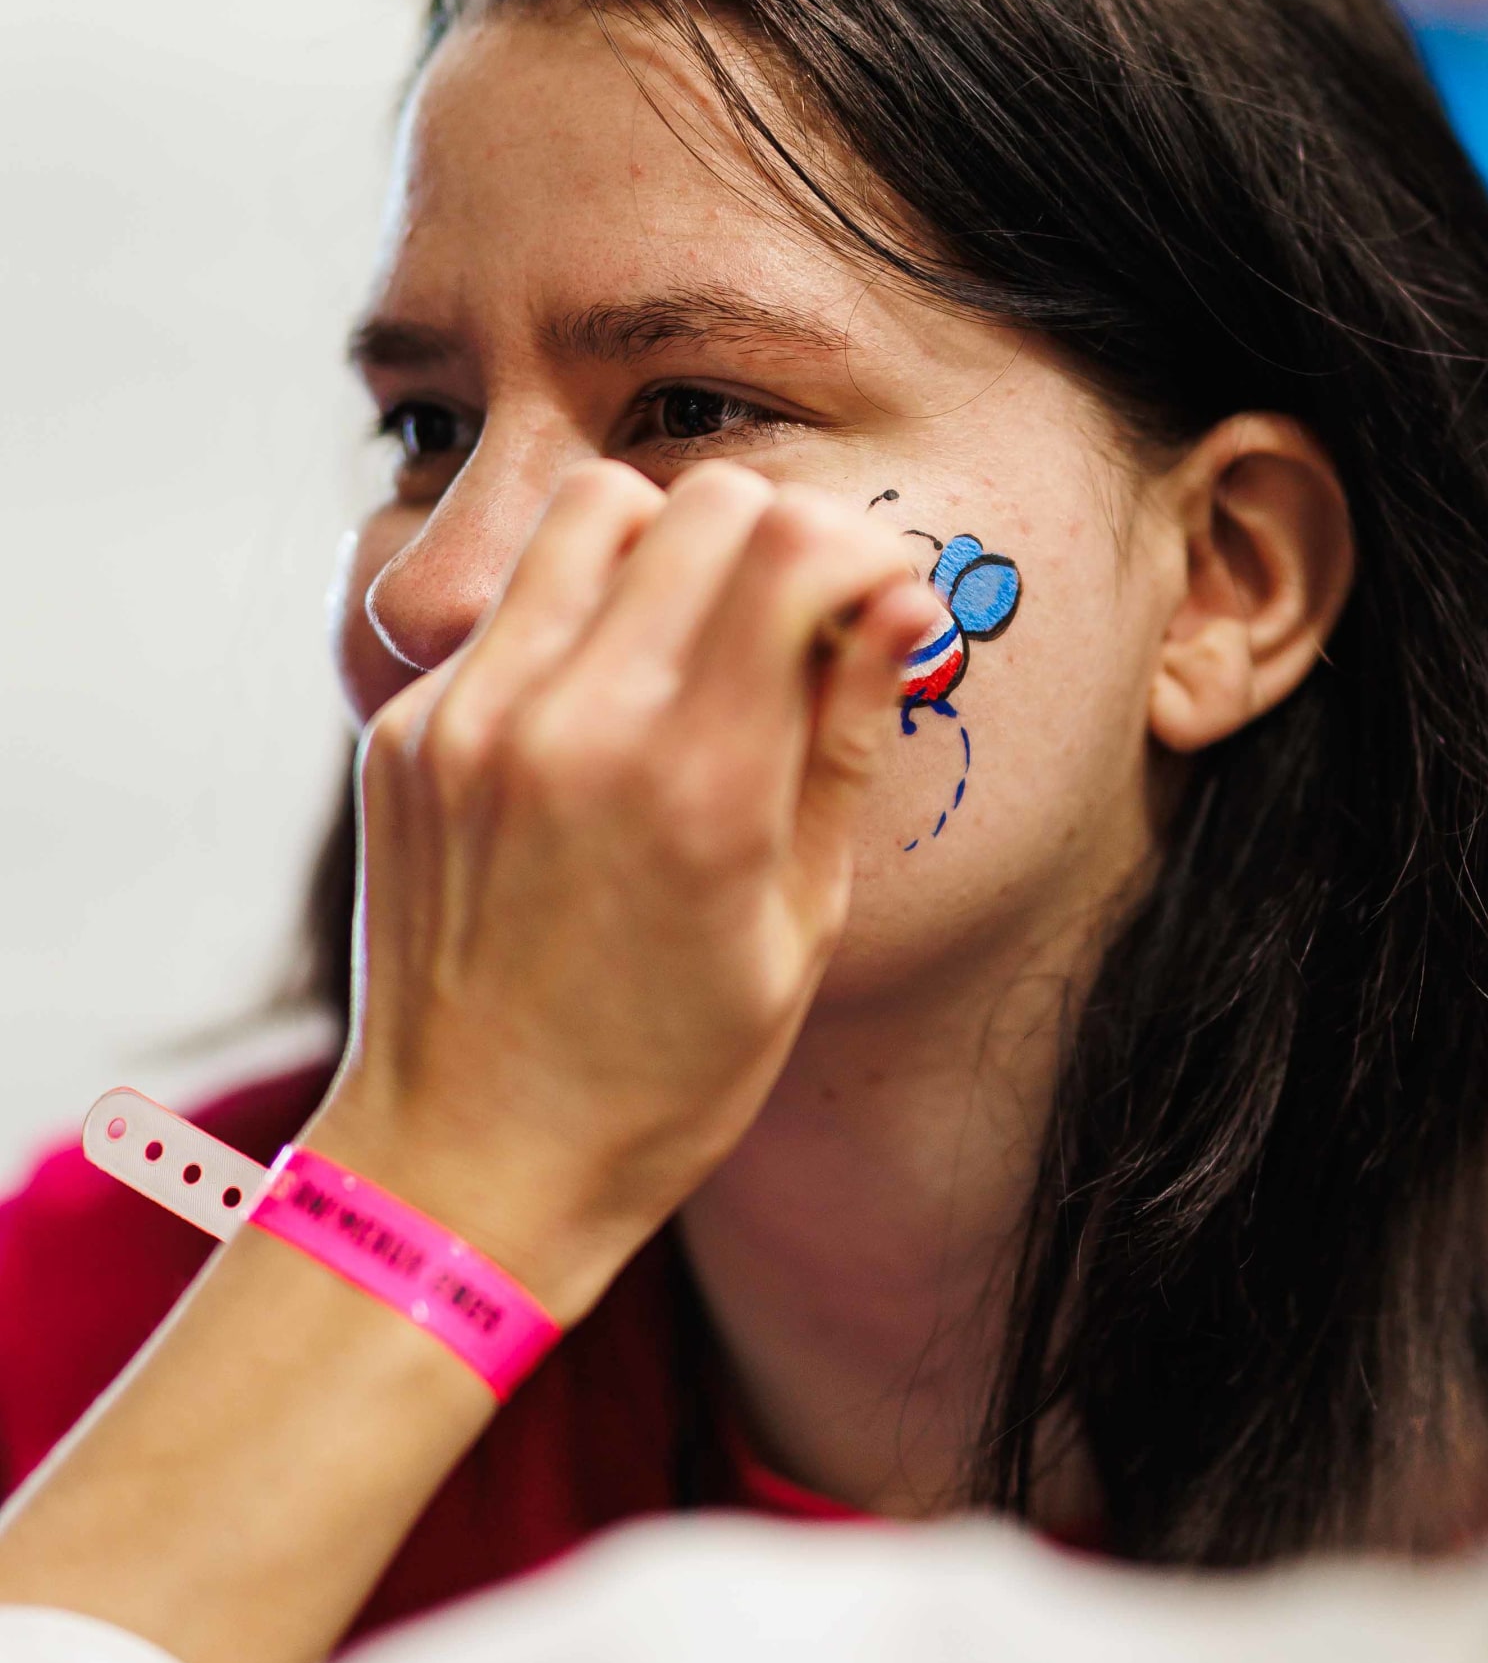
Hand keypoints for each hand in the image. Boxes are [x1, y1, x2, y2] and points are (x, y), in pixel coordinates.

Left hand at [313, 460, 941, 1320]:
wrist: (466, 1163)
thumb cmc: (664, 1075)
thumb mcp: (799, 924)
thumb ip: (843, 739)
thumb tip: (905, 599)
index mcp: (693, 784)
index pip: (794, 542)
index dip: (866, 548)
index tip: (882, 599)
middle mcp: (571, 725)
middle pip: (705, 499)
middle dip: (780, 535)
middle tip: (799, 615)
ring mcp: (471, 718)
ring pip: (592, 509)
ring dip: (669, 544)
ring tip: (695, 639)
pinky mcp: (406, 729)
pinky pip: (511, 604)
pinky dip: (578, 621)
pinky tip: (601, 717)